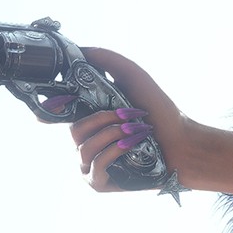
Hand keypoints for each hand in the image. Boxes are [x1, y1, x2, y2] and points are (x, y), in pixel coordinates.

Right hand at [50, 48, 188, 192]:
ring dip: (111, 136)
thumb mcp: (133, 77)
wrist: (182, 143)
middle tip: (126, 116)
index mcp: (90, 118)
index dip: (49, 110)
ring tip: (136, 132)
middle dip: (101, 120)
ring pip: (82, 149)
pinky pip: (93, 168)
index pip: (55, 115)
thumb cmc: (160, 112)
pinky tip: (131, 148)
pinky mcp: (100, 183)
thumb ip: (107, 60)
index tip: (52, 104)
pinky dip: (113, 154)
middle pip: (72, 130)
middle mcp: (87, 141)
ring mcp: (91, 164)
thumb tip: (79, 50)